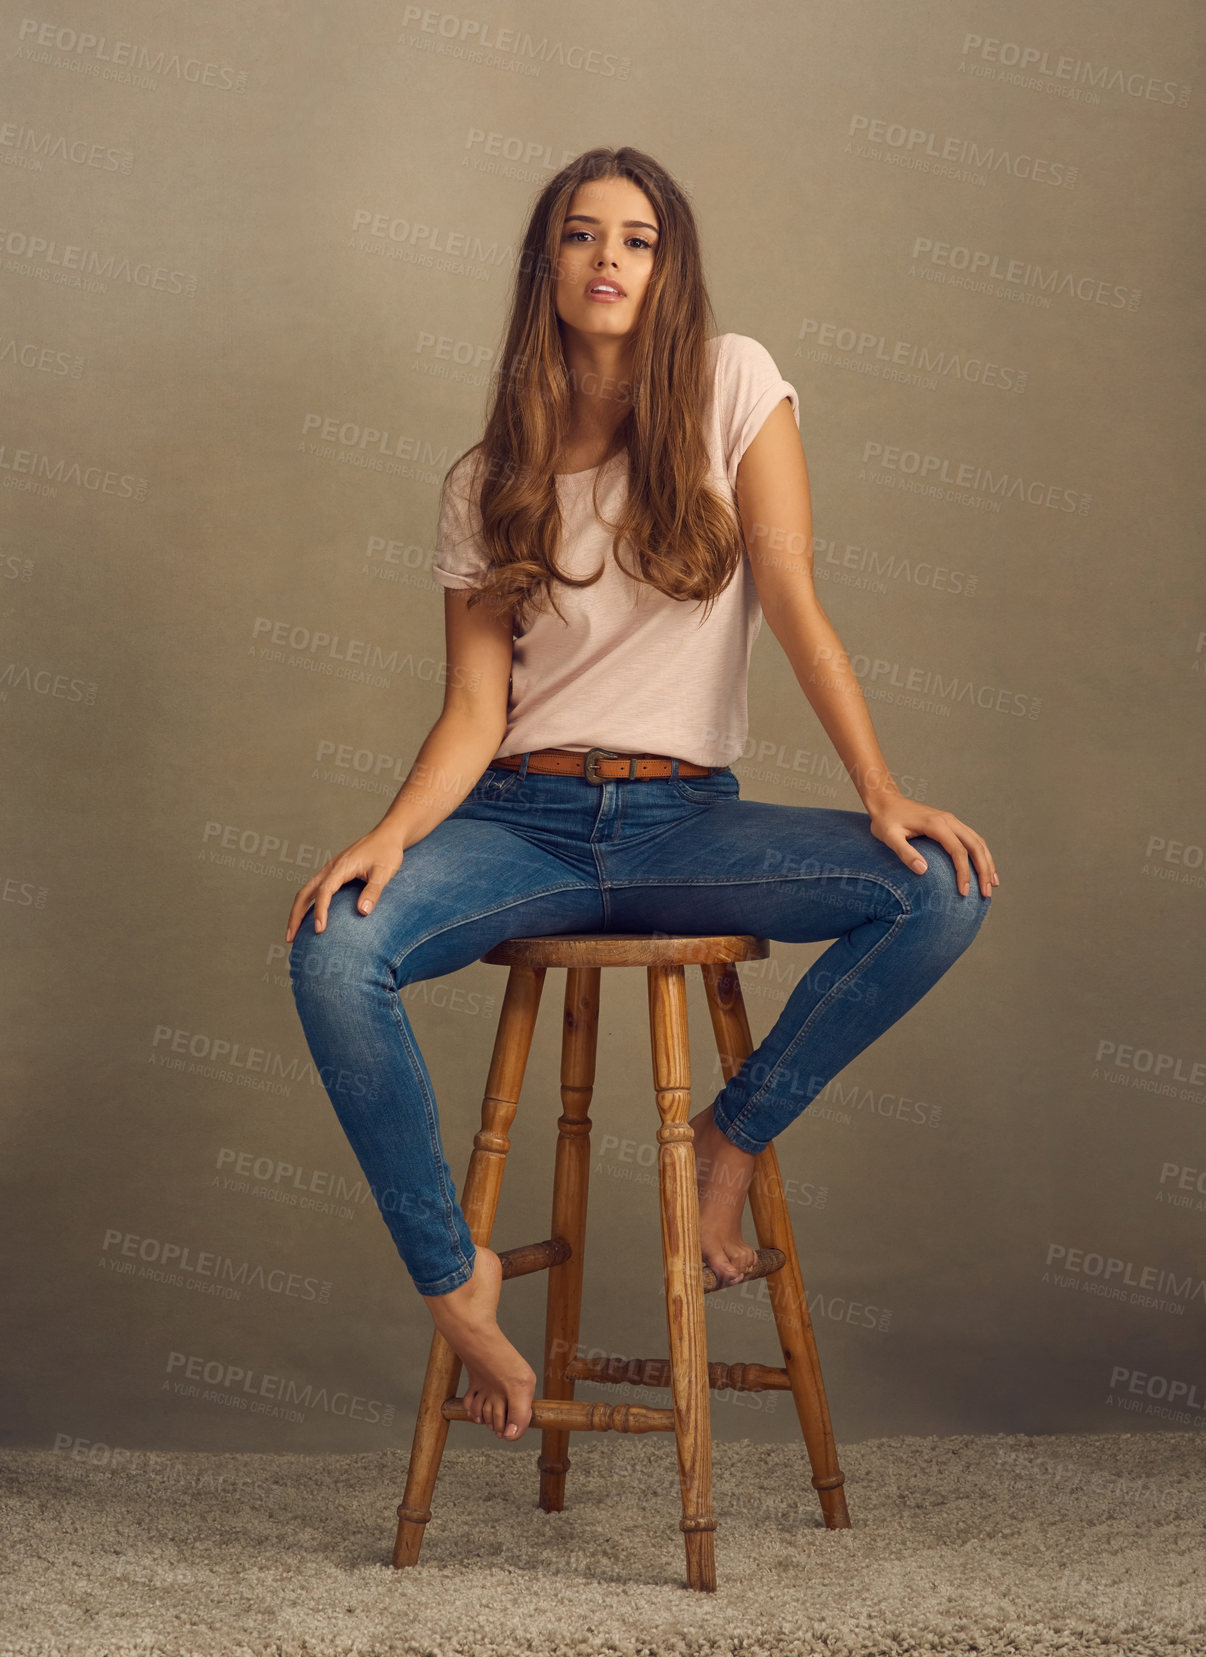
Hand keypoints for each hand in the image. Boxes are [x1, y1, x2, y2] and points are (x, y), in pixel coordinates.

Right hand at [284, 825, 405, 940]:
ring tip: (293, 935)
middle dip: (295, 916)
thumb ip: (373, 890)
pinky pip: (314, 891)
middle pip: (304, 893)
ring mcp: (330, 871)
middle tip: (289, 939)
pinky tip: (310, 919)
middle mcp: (330, 869)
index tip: (319, 929)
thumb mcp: (384, 872)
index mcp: (340, 868)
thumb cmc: (387, 852)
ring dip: (297, 912)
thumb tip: (363, 911)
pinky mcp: (333, 874)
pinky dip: (307, 906)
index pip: (324, 891)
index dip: (320, 911)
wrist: (387, 835)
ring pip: (306, 892)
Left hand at [866, 794, 997, 897]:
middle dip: (984, 870)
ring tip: (992, 884)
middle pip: (975, 845)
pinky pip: (972, 838)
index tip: (964, 892)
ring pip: (978, 841)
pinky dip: (981, 853)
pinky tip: (983, 867)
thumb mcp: (889, 837)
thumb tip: (924, 871)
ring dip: (987, 862)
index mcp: (936, 824)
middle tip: (986, 893)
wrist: (886, 801)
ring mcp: (951, 820)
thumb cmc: (885, 821)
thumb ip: (905, 853)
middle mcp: (949, 820)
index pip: (958, 851)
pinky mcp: (950, 823)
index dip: (964, 873)